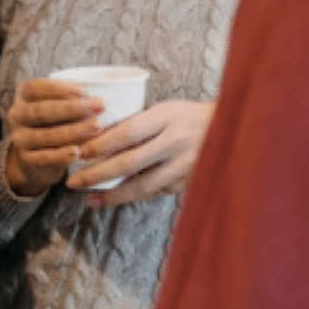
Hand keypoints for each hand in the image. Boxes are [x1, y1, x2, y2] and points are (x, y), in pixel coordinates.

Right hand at [5, 78, 103, 197]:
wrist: (36, 157)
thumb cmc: (55, 121)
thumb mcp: (57, 105)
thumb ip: (70, 98)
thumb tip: (101, 94)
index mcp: (23, 95)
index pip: (35, 88)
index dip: (58, 88)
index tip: (84, 90)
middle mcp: (17, 115)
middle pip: (41, 111)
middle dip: (72, 109)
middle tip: (99, 107)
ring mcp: (20, 138)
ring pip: (45, 135)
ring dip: (73, 131)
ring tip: (96, 127)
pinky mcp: (26, 160)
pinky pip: (44, 158)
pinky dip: (61, 155)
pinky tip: (77, 152)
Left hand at [67, 99, 214, 207]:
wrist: (234, 131)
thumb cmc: (191, 116)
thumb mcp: (166, 110)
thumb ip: (138, 122)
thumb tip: (99, 135)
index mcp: (167, 117)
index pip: (126, 133)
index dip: (100, 144)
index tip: (79, 152)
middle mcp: (176, 142)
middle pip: (129, 163)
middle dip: (97, 175)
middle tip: (73, 182)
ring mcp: (184, 166)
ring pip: (142, 186)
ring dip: (113, 195)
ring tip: (90, 199)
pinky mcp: (190, 183)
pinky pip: (156, 192)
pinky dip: (134, 196)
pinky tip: (116, 198)